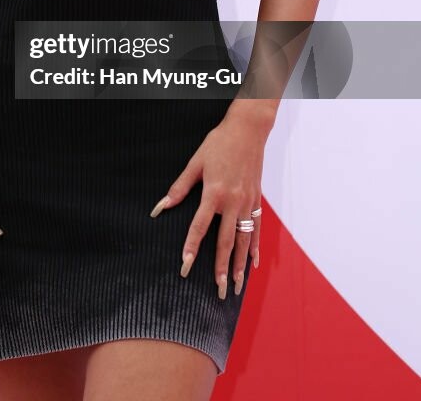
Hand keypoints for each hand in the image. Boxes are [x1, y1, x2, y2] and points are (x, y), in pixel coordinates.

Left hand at [149, 117, 264, 297]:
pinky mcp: (257, 200)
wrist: (248, 130)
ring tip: (235, 284)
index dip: (191, 246)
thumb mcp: (196, 162)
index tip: (185, 265)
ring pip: (244, 239)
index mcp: (214, 192)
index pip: (200, 226)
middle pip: (225, 241)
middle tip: (218, 290)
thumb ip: (180, 187)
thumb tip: (163, 205)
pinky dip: (255, 247)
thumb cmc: (219, 144)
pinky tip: (254, 263)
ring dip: (239, 264)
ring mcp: (247, 202)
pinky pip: (256, 228)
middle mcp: (233, 201)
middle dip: (220, 267)